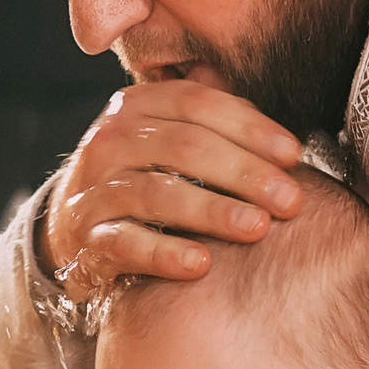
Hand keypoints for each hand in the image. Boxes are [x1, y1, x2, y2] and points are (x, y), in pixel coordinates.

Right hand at [42, 81, 305, 299]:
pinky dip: (165, 254)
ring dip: (213, 211)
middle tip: (291, 200)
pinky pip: (127, 244)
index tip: (294, 155)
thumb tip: (280, 131)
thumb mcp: (167, 140)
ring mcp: (95, 189)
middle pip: (185, 147)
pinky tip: (201, 264)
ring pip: (158, 193)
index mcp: (136, 106)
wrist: (73, 228)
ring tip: (257, 227)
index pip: (198, 104)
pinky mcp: (87, 237)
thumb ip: (213, 124)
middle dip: (245, 173)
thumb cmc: (143, 178)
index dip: (251, 127)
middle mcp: (111, 140)